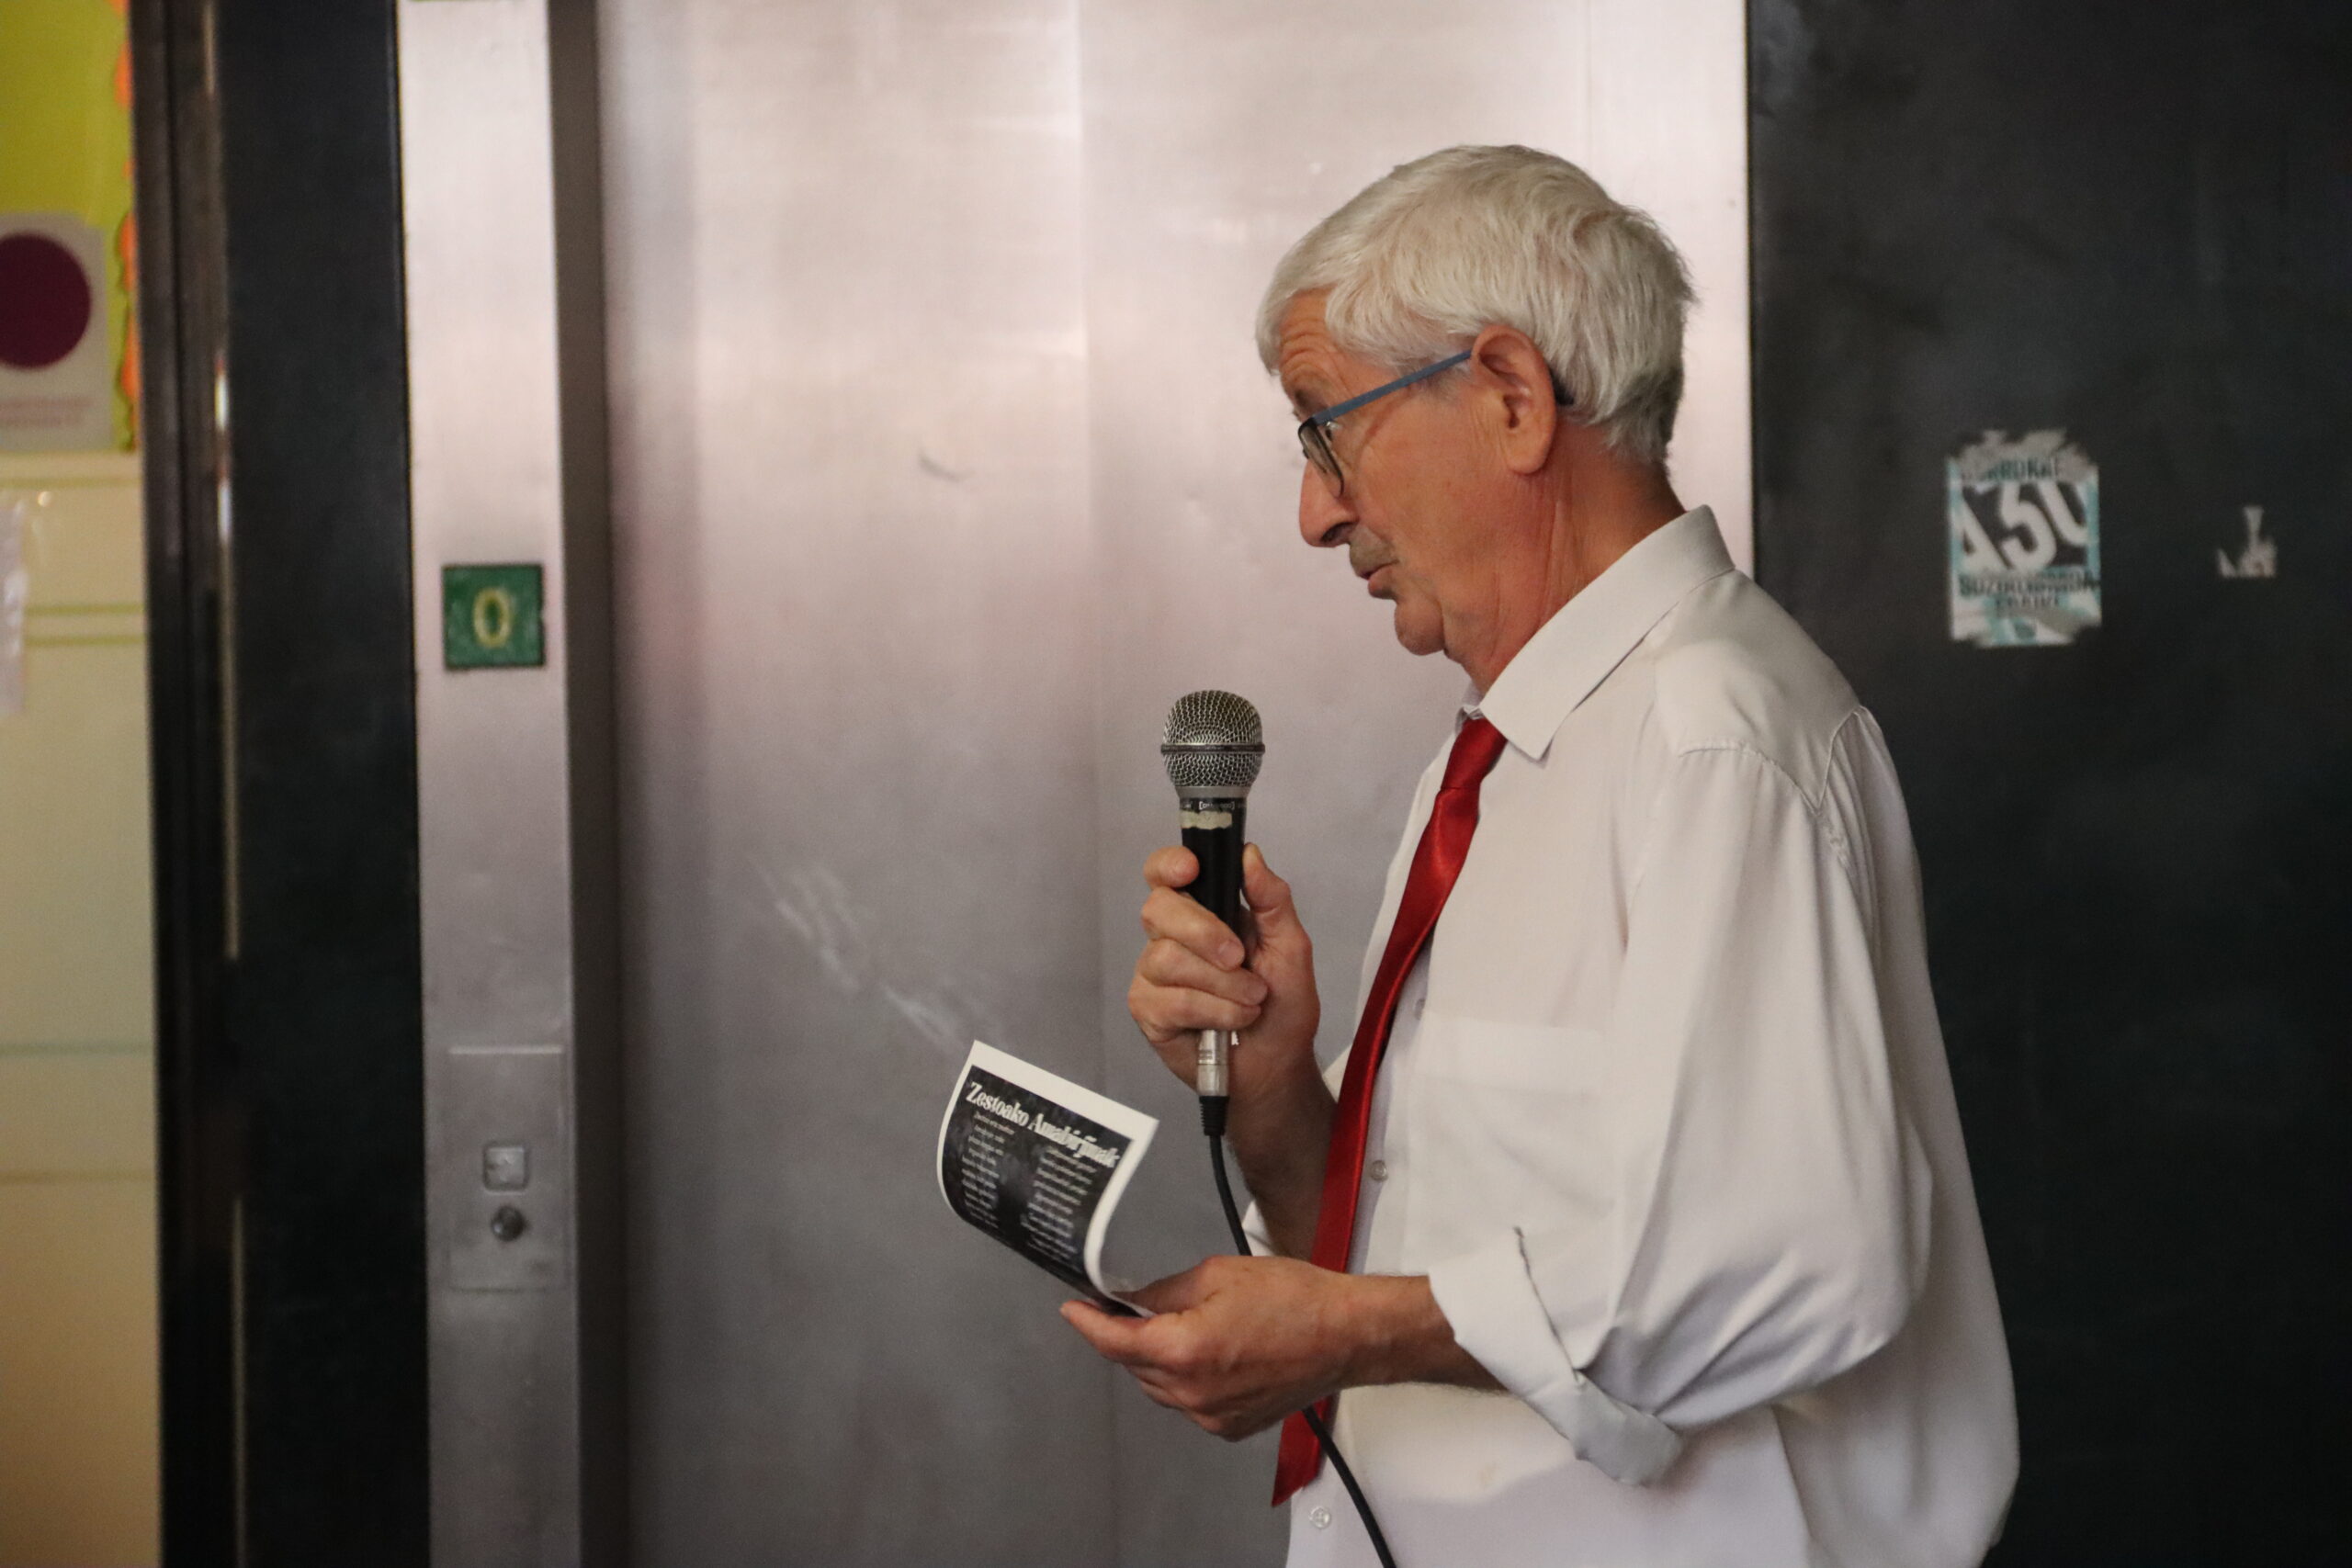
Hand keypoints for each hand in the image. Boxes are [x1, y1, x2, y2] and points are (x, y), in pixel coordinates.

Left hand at [1060, 1257, 1481, 1439]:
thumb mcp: (1218, 1274)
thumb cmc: (1294, 1298)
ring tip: (1191, 1324)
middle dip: (1130, 1335)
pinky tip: (1214, 1351)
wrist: (1345, 1335)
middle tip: (1138, 1303)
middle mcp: (1192, 1392)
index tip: (1072, 1308)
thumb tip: (1131, 1298)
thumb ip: (1164, 1290)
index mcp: (1184, 1350)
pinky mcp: (1230, 1426)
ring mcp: (1211, 1416)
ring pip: (1159, 1386)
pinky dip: (1187, 1378)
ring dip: (1159, 1358)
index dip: (1087, 1322)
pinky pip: (1188, 1402)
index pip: (1113, 1342)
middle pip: (1135, 1364)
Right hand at [1127, 844, 1320, 1100]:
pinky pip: (1172, 1000)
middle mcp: (1170, 936)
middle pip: (1159, 909)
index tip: (1191, 870)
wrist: (1277, 1064)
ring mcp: (1154, 973)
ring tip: (1251, 1002)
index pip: (1165, 873)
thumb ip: (1272, 899)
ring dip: (1223, 985)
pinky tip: (1230, 1021)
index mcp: (1202, 910)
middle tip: (1239, 959)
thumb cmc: (1283, 1004)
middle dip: (1204, 932)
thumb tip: (1250, 853)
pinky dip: (1213, 1011)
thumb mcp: (1291, 945)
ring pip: (1168, 958)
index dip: (1169, 865)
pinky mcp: (1148, 1010)